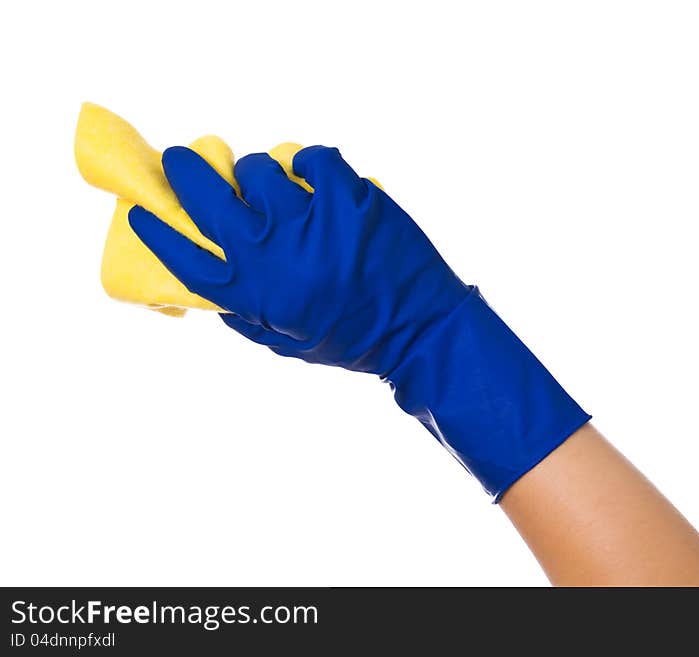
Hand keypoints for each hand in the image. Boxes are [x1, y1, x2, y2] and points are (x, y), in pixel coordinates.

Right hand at [130, 145, 588, 499]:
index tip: (141, 210)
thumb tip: (209, 290)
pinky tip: (319, 180)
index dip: (156, 231)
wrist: (420, 328)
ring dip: (260, 172)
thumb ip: (244, 314)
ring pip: (259, 167)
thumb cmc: (352, 339)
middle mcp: (273, 252)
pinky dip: (310, 164)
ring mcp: (310, 218)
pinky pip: (311, 156)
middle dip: (185, 170)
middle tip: (183, 156)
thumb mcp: (287, 343)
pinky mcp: (348, 195)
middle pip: (206, 197)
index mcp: (254, 293)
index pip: (184, 257)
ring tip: (276, 185)